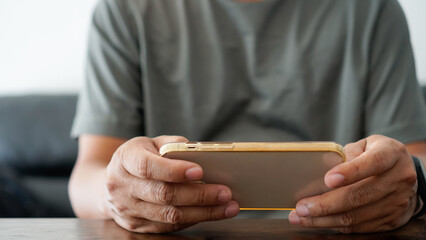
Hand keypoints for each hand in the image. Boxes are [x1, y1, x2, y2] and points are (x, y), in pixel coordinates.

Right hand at [103, 136, 238, 232]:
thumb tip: (199, 151)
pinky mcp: (137, 226)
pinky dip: (194, 219)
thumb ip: (172, 144)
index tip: (200, 171)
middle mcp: (122, 187)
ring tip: (227, 206)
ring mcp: (128, 210)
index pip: (148, 167)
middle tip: (225, 192)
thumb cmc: (138, 158)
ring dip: (203, 212)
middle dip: (198, 195)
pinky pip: (169, 226)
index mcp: (125, 160)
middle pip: (163, 194)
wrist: (111, 183)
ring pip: (169, 215)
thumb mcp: (150, 142)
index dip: (174, 170)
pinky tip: (212, 213)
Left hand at [289, 135, 417, 232]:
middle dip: (326, 203)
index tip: (327, 179)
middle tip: (302, 207)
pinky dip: (335, 225)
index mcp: (392, 153)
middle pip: (360, 195)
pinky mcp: (392, 220)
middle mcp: (399, 178)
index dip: (350, 171)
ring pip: (356, 216)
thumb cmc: (375, 154)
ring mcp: (397, 202)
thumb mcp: (365, 145)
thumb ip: (346, 153)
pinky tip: (317, 221)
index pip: (373, 162)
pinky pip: (359, 227)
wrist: (405, 173)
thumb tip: (320, 170)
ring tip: (300, 217)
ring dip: (324, 219)